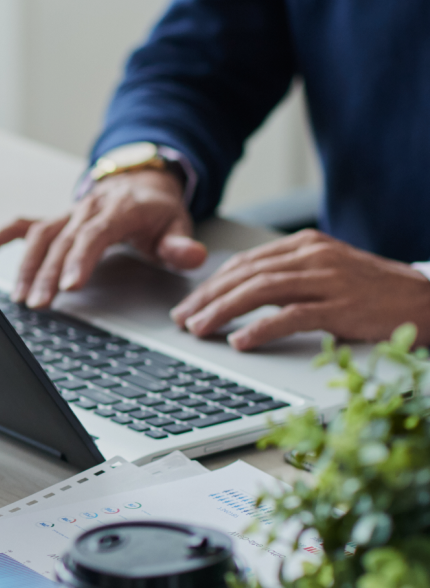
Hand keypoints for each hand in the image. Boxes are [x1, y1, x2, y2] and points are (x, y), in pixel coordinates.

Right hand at [0, 168, 206, 307]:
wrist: (139, 182)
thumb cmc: (156, 211)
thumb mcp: (177, 225)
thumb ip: (181, 244)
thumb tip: (191, 255)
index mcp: (118, 209)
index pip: (95, 234)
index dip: (81, 258)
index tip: (71, 285)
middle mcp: (86, 209)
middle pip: (61, 241)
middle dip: (48, 273)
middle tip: (41, 304)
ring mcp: (66, 214)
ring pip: (39, 237)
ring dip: (26, 267)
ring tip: (22, 297)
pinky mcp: (52, 220)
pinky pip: (20, 226)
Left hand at [171, 230, 429, 349]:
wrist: (429, 301)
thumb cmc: (376, 292)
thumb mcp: (329, 274)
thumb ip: (290, 277)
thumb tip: (241, 294)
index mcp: (307, 245)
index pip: (246, 262)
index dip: (212, 284)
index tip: (189, 303)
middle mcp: (314, 257)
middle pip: (245, 275)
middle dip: (207, 298)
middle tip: (182, 319)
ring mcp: (329, 281)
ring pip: (260, 291)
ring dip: (222, 311)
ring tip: (199, 329)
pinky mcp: (343, 308)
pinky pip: (291, 316)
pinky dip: (260, 328)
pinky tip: (239, 341)